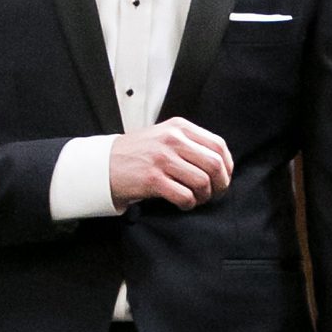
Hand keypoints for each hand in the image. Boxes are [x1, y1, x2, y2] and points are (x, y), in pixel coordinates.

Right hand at [108, 121, 232, 208]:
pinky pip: (185, 196)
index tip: (224, 178)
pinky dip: (189, 204)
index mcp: (179, 127)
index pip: (218, 145)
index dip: (227, 166)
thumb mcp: (164, 136)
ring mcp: (162, 159)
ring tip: (196, 199)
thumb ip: (190, 142)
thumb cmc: (138, 153)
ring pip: (202, 181)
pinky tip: (183, 203)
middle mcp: (173, 140)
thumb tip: (220, 163)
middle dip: (220, 184)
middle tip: (214, 194)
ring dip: (204, 196)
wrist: (104, 164)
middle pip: (214, 164)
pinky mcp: (152, 179)